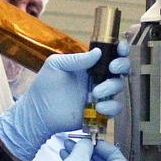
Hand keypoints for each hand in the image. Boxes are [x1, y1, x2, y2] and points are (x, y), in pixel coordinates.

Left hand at [0, 41, 129, 160]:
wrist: (38, 112)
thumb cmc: (44, 86)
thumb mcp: (56, 65)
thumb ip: (76, 59)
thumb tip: (97, 52)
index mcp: (89, 64)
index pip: (110, 53)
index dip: (120, 49)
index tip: (120, 49)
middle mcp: (97, 78)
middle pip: (120, 69)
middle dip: (122, 65)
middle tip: (112, 68)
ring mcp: (99, 94)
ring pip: (119, 87)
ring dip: (112, 87)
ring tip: (96, 92)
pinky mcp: (99, 111)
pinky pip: (114, 108)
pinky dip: (111, 107)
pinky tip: (98, 107)